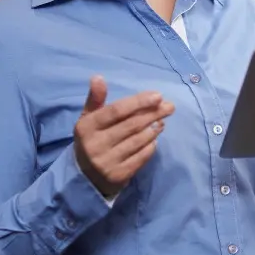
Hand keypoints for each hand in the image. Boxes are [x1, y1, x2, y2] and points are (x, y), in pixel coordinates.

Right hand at [74, 76, 173, 197]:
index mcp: (86, 127)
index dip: (138, 102)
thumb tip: (98, 77)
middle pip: (131, 125)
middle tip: (170, 106)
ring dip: (154, 129)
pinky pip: (141, 157)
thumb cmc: (91, 140)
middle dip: (153, 113)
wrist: (85, 178)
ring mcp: (107, 162)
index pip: (116, 111)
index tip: (158, 96)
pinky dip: (151, 146)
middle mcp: (95, 145)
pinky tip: (154, 139)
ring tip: (161, 121)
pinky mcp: (118, 176)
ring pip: (138, 140)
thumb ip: (95, 99)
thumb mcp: (88, 119)